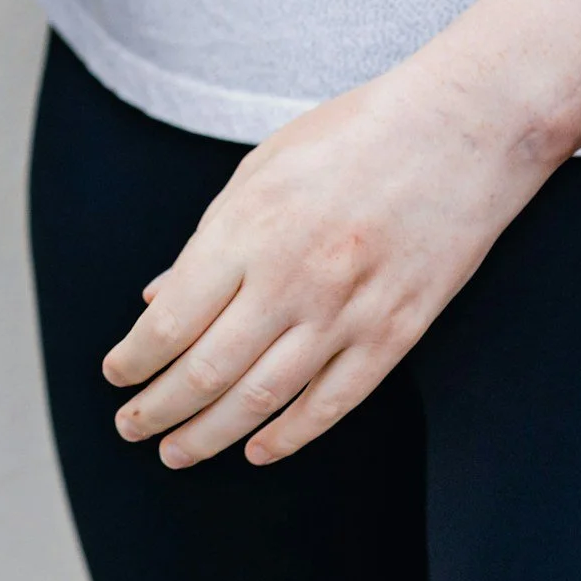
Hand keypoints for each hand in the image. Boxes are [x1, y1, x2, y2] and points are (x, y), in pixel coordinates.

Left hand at [100, 64, 561, 466]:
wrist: (465, 128)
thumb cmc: (351, 136)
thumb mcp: (260, 170)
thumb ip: (207, 241)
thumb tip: (156, 301)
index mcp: (246, 231)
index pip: (170, 322)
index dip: (134, 361)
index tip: (116, 375)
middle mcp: (291, 279)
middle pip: (206, 371)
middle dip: (158, 410)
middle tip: (131, 428)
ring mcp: (348, 311)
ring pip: (263, 398)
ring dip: (211, 435)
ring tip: (177, 453)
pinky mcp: (397, 331)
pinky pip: (333, 401)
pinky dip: (290, 434)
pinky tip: (258, 451)